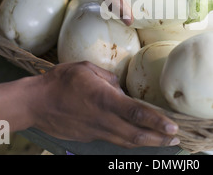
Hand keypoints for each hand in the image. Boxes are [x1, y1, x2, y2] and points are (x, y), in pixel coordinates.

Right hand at [32, 61, 179, 148]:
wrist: (35, 103)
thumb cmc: (60, 81)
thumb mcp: (87, 68)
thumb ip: (109, 78)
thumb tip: (120, 88)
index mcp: (104, 99)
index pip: (136, 113)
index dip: (157, 122)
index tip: (173, 127)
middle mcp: (103, 119)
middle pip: (136, 134)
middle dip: (159, 138)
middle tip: (177, 138)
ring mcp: (96, 131)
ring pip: (127, 142)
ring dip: (148, 143)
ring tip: (164, 141)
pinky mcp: (89, 137)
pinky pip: (114, 140)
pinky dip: (130, 140)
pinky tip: (137, 137)